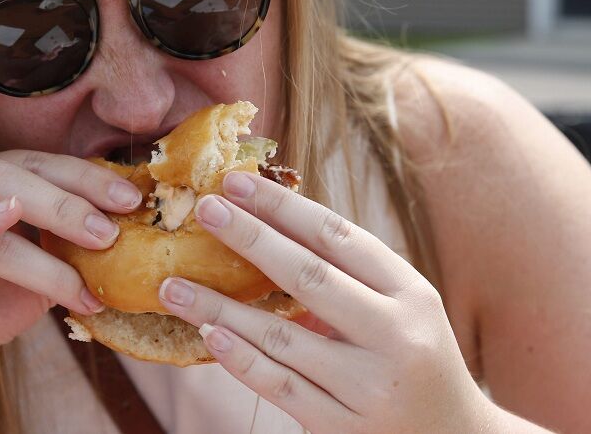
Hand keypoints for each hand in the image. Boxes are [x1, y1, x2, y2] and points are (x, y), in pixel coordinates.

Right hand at [0, 151, 142, 400]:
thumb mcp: (35, 275)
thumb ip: (68, 251)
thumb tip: (130, 240)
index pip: (42, 164)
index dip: (89, 176)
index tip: (135, 196)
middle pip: (19, 171)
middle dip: (76, 193)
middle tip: (120, 219)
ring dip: (52, 220)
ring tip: (98, 240)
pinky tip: (7, 214)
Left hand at [157, 171, 494, 433]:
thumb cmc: (416, 358)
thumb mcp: (404, 309)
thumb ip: (349, 275)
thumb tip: (268, 225)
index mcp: (411, 294)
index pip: (339, 237)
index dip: (284, 206)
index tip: (238, 181)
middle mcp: (396, 337)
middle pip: (309, 276)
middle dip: (251, 238)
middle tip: (204, 209)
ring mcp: (370, 388)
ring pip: (282, 338)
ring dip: (220, 309)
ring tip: (173, 285)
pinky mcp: (344, 429)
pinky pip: (281, 388)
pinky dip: (241, 361)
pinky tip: (208, 337)